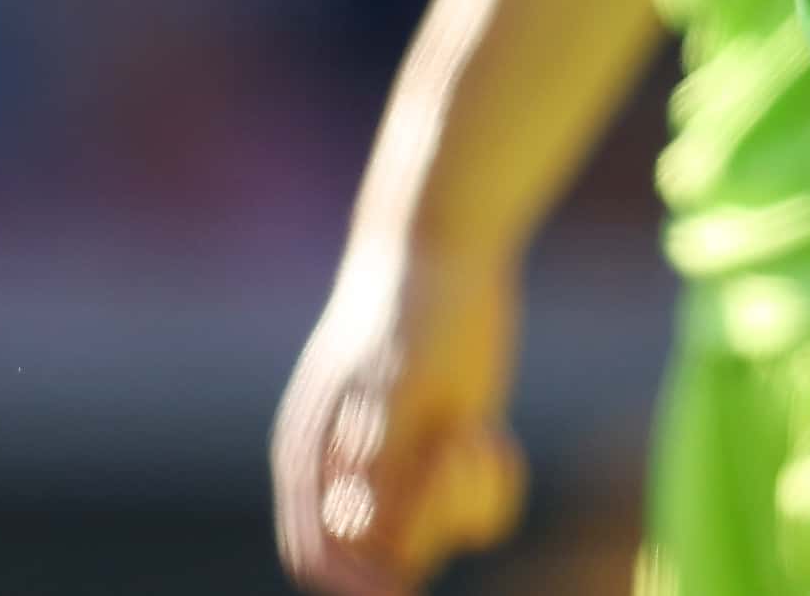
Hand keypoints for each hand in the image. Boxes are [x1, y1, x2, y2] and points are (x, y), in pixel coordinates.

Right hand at [270, 241, 527, 594]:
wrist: (446, 247)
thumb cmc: (415, 310)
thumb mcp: (406, 387)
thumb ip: (383, 466)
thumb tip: (361, 536)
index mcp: (316, 457)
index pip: (319, 559)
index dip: (361, 584)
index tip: (414, 572)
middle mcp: (352, 470)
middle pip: (389, 556)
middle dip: (435, 517)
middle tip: (462, 443)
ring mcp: (401, 464)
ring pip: (439, 535)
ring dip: (469, 497)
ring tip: (478, 428)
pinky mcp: (444, 453)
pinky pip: (475, 511)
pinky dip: (493, 485)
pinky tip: (491, 429)